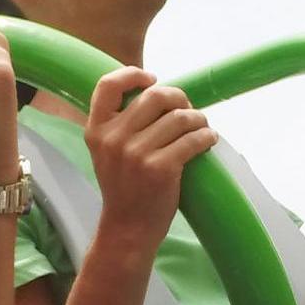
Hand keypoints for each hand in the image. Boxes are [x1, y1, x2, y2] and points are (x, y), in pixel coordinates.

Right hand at [82, 65, 216, 255]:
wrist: (127, 230)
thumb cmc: (123, 189)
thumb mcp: (107, 153)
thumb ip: (120, 125)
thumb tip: (156, 93)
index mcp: (96, 131)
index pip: (107, 86)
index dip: (132, 75)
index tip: (152, 79)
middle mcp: (113, 139)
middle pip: (155, 96)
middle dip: (178, 98)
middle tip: (187, 110)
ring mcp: (136, 154)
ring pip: (179, 117)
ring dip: (198, 118)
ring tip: (201, 127)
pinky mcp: (160, 169)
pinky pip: (192, 139)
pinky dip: (206, 136)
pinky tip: (209, 140)